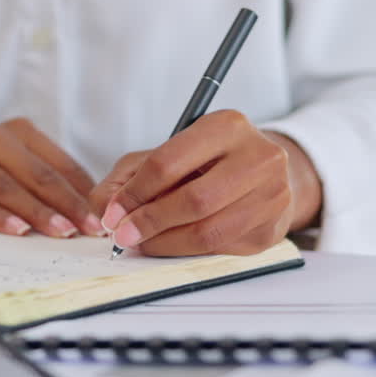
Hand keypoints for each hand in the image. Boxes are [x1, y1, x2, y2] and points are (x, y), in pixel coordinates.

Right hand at [0, 118, 103, 237]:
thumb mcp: (1, 172)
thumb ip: (35, 184)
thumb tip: (84, 212)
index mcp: (14, 132)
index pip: (57, 163)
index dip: (82, 192)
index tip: (102, 217)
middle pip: (37, 173)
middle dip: (67, 204)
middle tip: (89, 229)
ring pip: (6, 186)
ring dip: (36, 212)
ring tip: (60, 232)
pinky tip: (14, 231)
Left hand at [89, 110, 321, 256]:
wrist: (264, 174)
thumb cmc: (208, 162)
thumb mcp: (166, 153)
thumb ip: (127, 177)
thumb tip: (102, 212)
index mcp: (227, 126)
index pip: (169, 161)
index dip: (134, 192)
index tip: (112, 213)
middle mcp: (258, 156)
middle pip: (194, 200)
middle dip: (149, 222)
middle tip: (123, 235)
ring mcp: (272, 194)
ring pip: (209, 231)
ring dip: (166, 243)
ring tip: (143, 242)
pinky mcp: (273, 228)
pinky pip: (222, 248)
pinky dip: (188, 251)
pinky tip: (172, 244)